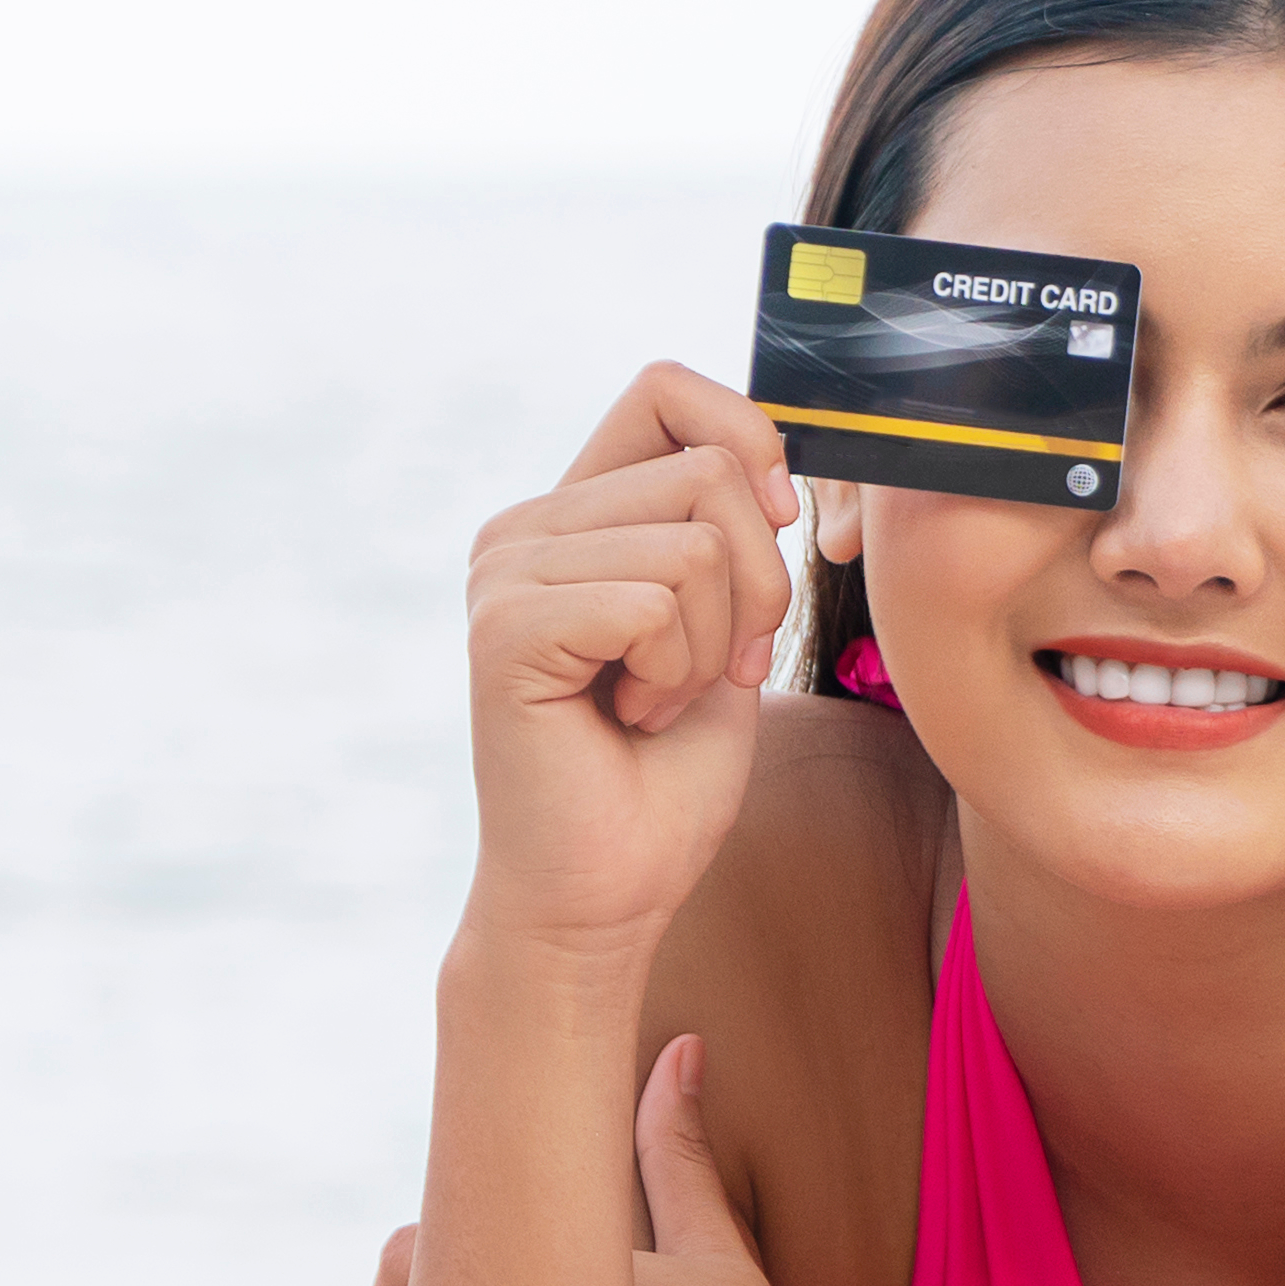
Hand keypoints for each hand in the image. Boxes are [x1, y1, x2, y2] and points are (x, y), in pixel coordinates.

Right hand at [462, 364, 794, 961]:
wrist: (605, 896)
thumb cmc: (665, 778)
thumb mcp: (725, 631)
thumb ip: (730, 533)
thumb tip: (776, 455)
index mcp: (571, 514)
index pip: (666, 389)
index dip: (747, 438)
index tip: (780, 524)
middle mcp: (524, 529)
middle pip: (706, 471)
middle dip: (757, 586)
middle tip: (712, 674)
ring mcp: (505, 573)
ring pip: (695, 543)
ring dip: (716, 646)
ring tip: (657, 703)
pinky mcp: (507, 628)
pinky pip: (656, 601)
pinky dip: (676, 675)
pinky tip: (629, 720)